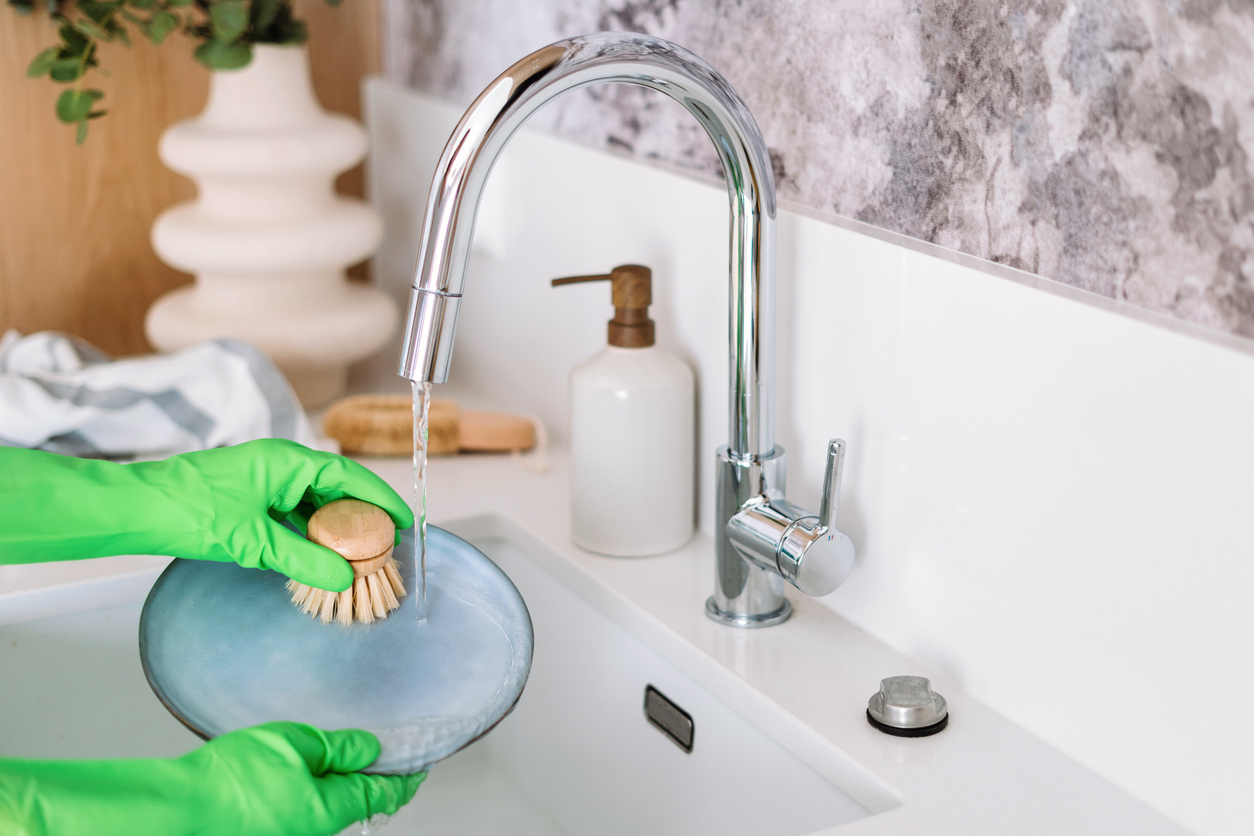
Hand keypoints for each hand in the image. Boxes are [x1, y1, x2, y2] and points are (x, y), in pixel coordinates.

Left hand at [0, 440, 413, 591]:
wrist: (135, 509)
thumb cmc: (187, 511)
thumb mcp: (252, 541)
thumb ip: (302, 559)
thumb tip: (344, 576)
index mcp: (287, 462)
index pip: (350, 478)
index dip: (381, 501)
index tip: (403, 524)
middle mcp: (281, 466)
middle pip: (337, 491)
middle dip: (361, 520)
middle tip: (383, 550)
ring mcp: (265, 482)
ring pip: (315, 505)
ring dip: (335, 531)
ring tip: (356, 559)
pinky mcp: (251, 499)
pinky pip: (293, 514)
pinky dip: (310, 534)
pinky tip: (318, 557)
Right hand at [0, 722, 424, 835]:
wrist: (179, 809)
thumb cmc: (232, 779)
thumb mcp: (297, 745)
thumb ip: (339, 748)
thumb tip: (370, 751)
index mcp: (332, 808)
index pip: (385, 794)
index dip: (406, 776)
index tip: (420, 764)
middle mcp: (316, 829)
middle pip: (357, 802)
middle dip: (370, 777)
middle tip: (380, 749)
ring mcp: (291, 831)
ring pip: (327, 806)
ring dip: (337, 782)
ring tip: (336, 752)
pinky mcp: (269, 828)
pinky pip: (301, 808)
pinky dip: (310, 788)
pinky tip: (297, 769)